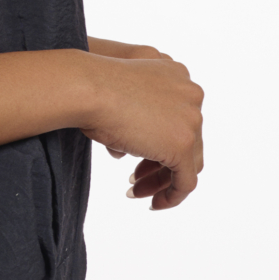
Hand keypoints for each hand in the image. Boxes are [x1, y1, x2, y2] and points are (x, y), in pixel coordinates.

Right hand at [81, 42, 203, 209]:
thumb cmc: (91, 88)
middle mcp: (192, 94)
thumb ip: (133, 117)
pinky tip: (153, 204)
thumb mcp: (120, 96)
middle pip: (187, 140)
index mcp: (178, 75)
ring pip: (188, 162)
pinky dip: (171, 196)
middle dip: (160, 163)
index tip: (139, 159)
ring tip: (137, 191)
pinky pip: (185, 182)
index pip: (180, 118)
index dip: (159, 142)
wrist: (87, 87)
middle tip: (135, 178)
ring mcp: (191, 120)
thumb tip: (125, 149)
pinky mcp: (182, 145)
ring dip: (162, 180)